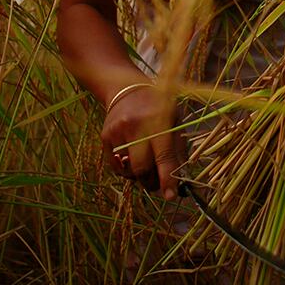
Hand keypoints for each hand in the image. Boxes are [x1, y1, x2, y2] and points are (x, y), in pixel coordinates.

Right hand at [101, 82, 186, 199]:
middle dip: (151, 182)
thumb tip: (180, 179)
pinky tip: (131, 157)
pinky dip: (126, 168)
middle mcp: (136, 126)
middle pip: (142, 168)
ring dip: (139, 175)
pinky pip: (115, 166)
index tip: (171, 196)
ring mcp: (118, 132)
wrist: (128, 89)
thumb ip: (178, 149)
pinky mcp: (105, 137)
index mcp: (159, 120)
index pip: (164, 156)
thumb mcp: (175, 121)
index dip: (167, 179)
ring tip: (145, 162)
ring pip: (128, 170)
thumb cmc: (158, 107)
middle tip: (157, 183)